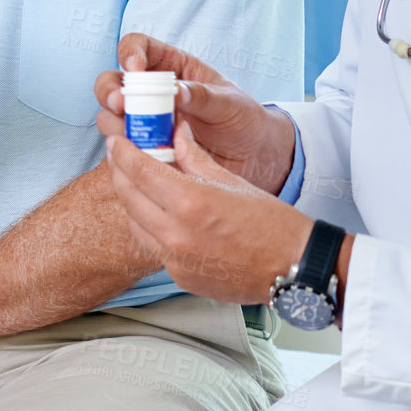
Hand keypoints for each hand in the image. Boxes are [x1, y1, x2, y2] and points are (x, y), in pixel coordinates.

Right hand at [95, 34, 297, 193]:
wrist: (254, 157)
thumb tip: (175, 90)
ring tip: (133, 136)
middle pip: (111, 82)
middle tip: (121, 106)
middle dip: (109, 92)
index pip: (139, 47)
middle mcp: (152, 93)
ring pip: (110, 117)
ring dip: (114, 124)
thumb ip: (201, 96)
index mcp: (173, 67)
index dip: (130, 53)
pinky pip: (123, 150)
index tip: (135, 70)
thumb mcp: (228, 103)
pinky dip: (124, 153)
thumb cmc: (244, 120)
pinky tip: (139, 158)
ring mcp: (146, 122)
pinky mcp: (146, 150)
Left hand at [103, 120, 313, 304]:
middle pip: (128, 197)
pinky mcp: (180, 278)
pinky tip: (157, 214)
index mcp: (190, 202)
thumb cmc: (271, 223)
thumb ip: (194, 156)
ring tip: (135, 183)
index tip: (117, 142)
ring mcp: (176, 260)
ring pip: (135, 224)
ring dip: (131, 201)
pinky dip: (150, 227)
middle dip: (119, 173)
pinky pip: (153, 248)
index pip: (139, 171)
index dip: (123, 153)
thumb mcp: (231, 180)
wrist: (293, 267)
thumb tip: (176, 132)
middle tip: (119, 158)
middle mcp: (176, 234)